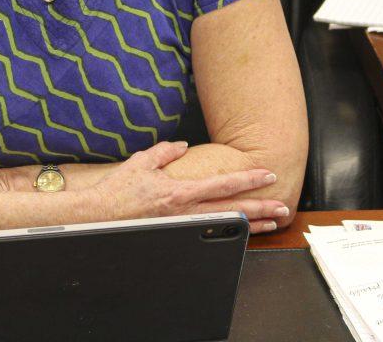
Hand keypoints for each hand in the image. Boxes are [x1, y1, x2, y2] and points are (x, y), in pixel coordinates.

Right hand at [90, 141, 288, 233]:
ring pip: (225, 226)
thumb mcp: (142, 161)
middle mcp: (186, 211)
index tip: (267, 174)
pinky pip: (210, 235)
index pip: (223, 184)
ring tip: (273, 222)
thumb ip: (165, 151)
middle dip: (260, 207)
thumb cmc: (119, 189)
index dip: (248, 179)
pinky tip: (243, 234)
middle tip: (283, 206)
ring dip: (252, 225)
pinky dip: (229, 234)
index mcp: (181, 190)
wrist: (100, 216)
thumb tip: (182, 146)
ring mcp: (183, 226)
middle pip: (232, 210)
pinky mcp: (176, 235)